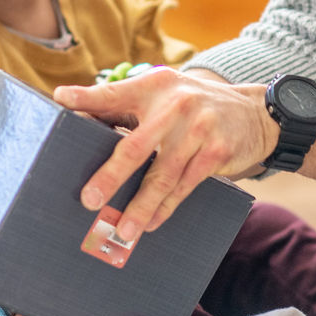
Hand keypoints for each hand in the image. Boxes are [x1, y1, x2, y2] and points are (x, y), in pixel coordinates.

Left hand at [53, 70, 275, 242]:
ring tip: (122, 229)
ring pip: (162, 176)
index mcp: (155, 86)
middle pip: (136, 146)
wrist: (255, 113)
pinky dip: (166, 208)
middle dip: (110, 176)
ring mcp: (198, 129)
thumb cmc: (196, 106)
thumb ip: (128, 105)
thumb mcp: (166, 94)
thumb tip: (81, 115)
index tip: (60, 101)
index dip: (87, 97)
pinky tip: (152, 223)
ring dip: (140, 207)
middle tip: (89, 199)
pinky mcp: (216, 152)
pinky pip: (185, 187)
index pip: (115, 92)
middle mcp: (176, 105)